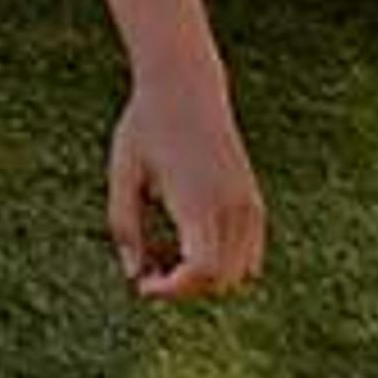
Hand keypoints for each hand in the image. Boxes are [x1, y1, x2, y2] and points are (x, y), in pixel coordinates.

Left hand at [105, 72, 264, 300]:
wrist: (185, 86)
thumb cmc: (146, 126)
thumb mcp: (123, 175)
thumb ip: (125, 228)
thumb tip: (133, 275)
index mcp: (196, 200)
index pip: (201, 272)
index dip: (173, 291)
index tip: (143, 286)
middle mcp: (231, 205)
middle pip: (222, 280)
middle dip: (184, 288)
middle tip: (149, 268)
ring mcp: (247, 203)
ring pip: (241, 272)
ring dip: (205, 277)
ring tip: (166, 252)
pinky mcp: (253, 199)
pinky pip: (251, 253)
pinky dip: (225, 263)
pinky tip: (189, 241)